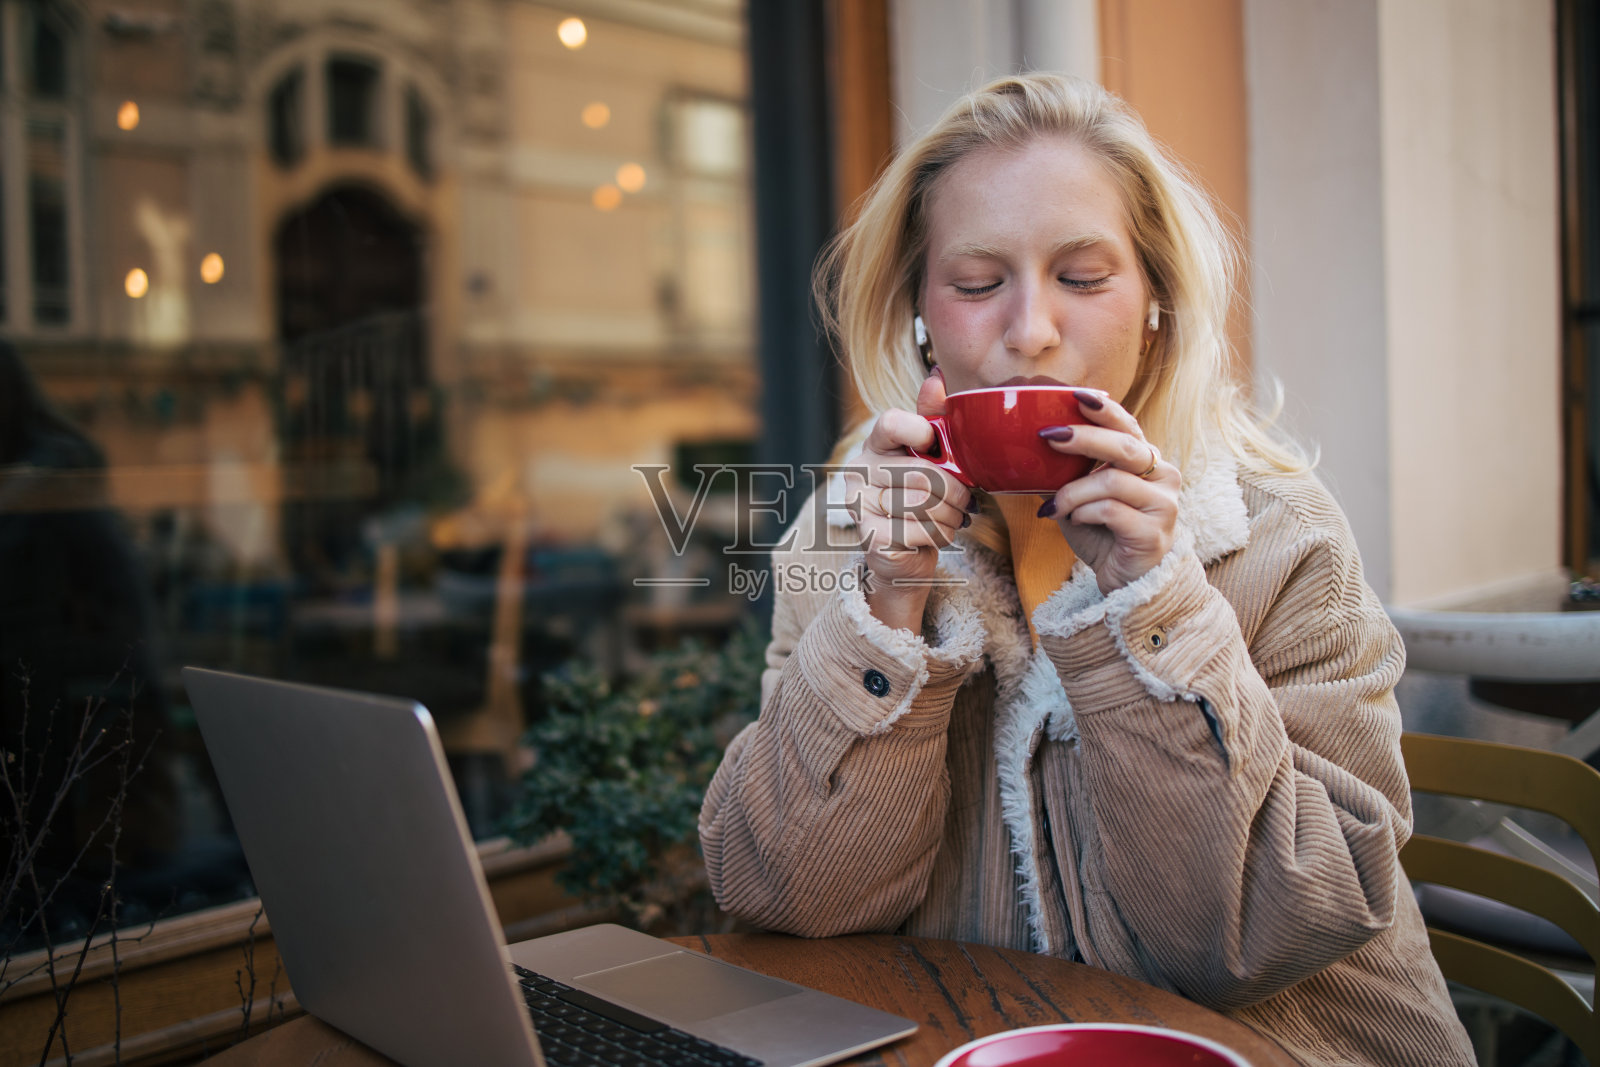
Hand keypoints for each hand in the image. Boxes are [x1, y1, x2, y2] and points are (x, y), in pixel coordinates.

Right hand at [847, 370, 974, 631]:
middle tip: (964, 502)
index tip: (933, 445)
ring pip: (924, 505)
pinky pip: (917, 532)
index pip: (890, 423)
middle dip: (955, 492)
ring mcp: (860, 504)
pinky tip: (935, 535)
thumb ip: (932, 419)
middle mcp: (859, 470)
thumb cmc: (921, 498)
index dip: (919, 431)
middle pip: (921, 473)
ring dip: (950, 516)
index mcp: (875, 444)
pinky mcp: (869, 536)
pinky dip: (937, 536)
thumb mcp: (931, 456)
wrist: (903, 553)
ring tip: (952, 519)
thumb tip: (936, 379)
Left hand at [1037, 390, 1178, 594]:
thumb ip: (1063, 473)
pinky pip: (1111, 511)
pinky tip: (1073, 520)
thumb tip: (1021, 449)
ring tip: (1055, 506)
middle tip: (1048, 436)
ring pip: (1112, 482)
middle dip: (1084, 438)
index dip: (1105, 410)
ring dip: (1074, 492)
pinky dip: (1084, 513)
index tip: (1075, 395)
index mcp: (1145, 461)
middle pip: (1124, 447)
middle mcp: (1162, 476)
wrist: (1124, 581)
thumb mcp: (1078, 497)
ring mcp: (1164, 505)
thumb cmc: (1102, 534)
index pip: (1128, 426)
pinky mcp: (1155, 532)